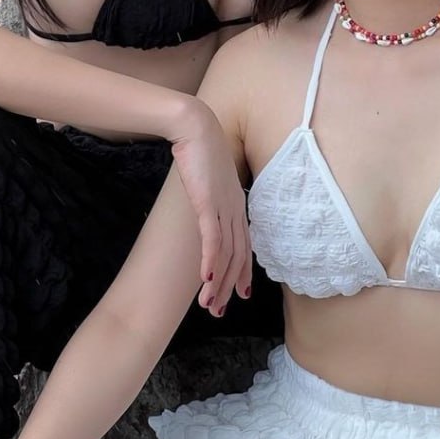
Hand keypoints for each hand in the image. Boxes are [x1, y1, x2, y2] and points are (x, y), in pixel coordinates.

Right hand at [170, 100, 252, 317]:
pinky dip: (211, 261)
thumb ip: (211, 197)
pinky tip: (206, 279)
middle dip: (229, 287)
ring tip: (209, 306)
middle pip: (238, 256)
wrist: (194, 127)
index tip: (240, 294)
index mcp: (236, 204)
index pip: (244, 246)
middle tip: (220, 311)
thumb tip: (206, 210)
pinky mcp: (209, 203)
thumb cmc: (199, 150)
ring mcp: (224, 207)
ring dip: (218, 283)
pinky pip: (213, 238)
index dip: (243, 272)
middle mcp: (235, 209)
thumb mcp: (209, 179)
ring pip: (226, 253)